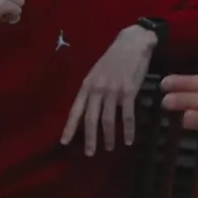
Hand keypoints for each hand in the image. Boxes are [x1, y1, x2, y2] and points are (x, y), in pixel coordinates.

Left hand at [60, 25, 157, 154]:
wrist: (133, 43)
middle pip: (91, 119)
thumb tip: (89, 110)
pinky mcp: (129, 92)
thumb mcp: (97, 73)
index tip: (64, 142)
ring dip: (109, 137)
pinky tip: (128, 140)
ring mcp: (113, 91)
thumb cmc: (115, 58)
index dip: (70, 127)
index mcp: (87, 85)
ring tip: (110, 148)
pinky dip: (128, 130)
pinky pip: (128, 116)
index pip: (76, 110)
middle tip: (90, 153)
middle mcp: (97, 89)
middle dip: (90, 139)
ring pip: (108, 120)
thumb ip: (93, 90)